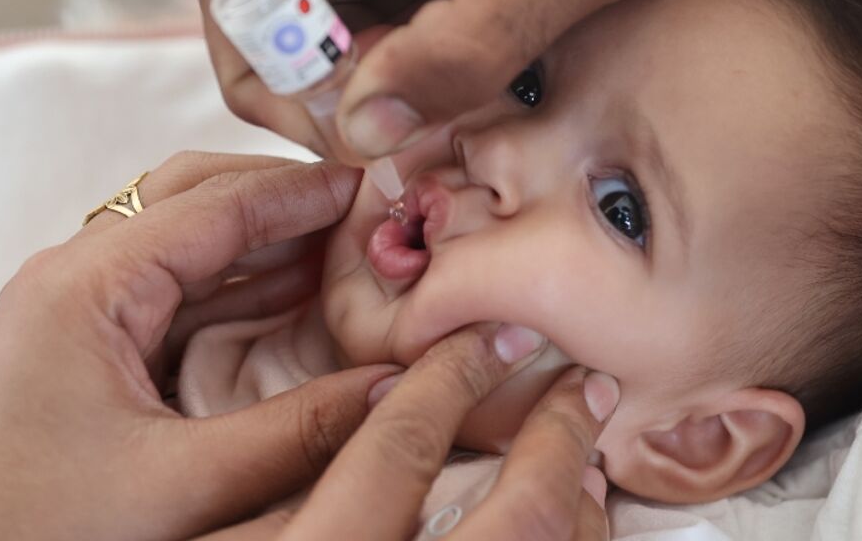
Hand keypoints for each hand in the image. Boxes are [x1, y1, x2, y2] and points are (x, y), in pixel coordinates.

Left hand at [0, 152, 402, 538]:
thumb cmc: (52, 529)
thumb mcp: (186, 485)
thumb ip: (300, 430)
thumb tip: (398, 385)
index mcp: (84, 289)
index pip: (211, 206)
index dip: (297, 192)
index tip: (366, 185)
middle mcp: (73, 276)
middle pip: (191, 195)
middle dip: (278, 195)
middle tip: (356, 205)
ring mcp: (76, 302)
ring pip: (184, 235)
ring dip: (261, 235)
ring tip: (340, 243)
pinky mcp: (86, 335)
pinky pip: (173, 282)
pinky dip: (236, 277)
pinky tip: (294, 289)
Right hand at [212, 326, 617, 540]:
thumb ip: (274, 502)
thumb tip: (373, 420)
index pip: (399, 448)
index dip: (451, 379)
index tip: (487, 340)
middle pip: (520, 517)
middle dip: (563, 438)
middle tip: (588, 386)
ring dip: (582, 508)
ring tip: (588, 463)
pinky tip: (570, 537)